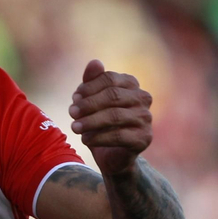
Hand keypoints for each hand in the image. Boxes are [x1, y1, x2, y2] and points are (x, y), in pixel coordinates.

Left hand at [68, 60, 152, 176]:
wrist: (112, 156)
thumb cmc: (100, 124)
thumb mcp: (92, 102)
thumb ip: (92, 82)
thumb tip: (95, 62)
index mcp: (131, 84)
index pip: (110, 78)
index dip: (89, 87)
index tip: (74, 98)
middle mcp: (143, 98)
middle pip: (113, 95)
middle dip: (89, 104)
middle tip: (71, 112)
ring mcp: (146, 118)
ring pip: (115, 116)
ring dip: (90, 121)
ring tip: (74, 127)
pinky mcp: (144, 138)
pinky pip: (119, 136)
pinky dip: (98, 137)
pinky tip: (85, 139)